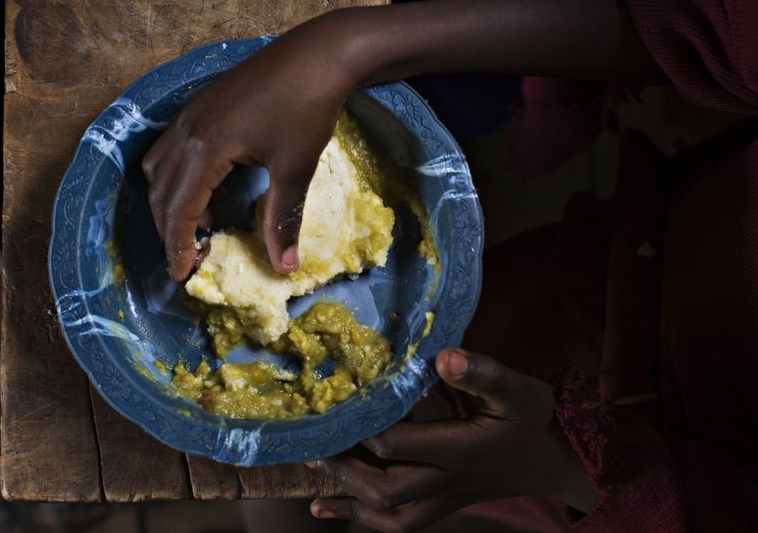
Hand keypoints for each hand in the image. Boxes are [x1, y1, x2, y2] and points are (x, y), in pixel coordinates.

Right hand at [142, 14, 359, 280]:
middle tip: (189, 258)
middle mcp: (187, 129)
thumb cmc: (307, 109)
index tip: (181, 276)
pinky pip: (172, 147)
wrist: (318, 54)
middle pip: (160, 191)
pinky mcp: (202, 104)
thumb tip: (285, 267)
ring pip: (159, 166)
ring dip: (172, 200)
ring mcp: (191, 112)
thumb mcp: (295, 169)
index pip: (179, 209)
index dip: (178, 246)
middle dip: (170, 229)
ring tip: (205, 222)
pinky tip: (213, 186)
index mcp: (206, 148)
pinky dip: (181, 175)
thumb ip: (283, 219)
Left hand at [306, 348, 598, 531]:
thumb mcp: (517, 388)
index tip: (335, 407)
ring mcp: (446, 498)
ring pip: (392, 514)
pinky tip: (333, 510)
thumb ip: (482, 373)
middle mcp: (449, 480)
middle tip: (312, 449)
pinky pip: (403, 523)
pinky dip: (365, 519)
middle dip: (345, 470)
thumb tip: (441, 355)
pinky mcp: (446, 504)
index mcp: (462, 449)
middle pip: (387, 487)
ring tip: (313, 487)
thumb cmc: (537, 418)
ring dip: (350, 502)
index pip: (399, 444)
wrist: (558, 458)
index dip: (364, 429)